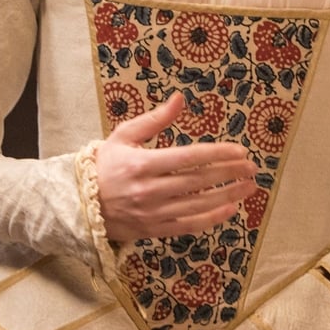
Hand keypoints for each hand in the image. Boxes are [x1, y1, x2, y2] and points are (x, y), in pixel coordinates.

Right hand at [95, 95, 256, 242]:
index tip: (240, 150)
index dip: (218, 154)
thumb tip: (180, 99)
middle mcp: (149, 190)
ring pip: (198, 205)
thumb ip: (155, 119)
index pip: (189, 158)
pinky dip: (212, 218)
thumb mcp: (124, 136)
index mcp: (142, 164)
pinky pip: (188, 226)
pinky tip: (231, 209)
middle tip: (252, 167)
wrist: (78, 202)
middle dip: (230, 173)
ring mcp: (152, 213)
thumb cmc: (105, 165)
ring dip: (228, 195)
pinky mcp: (154, 230)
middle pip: (199, 181)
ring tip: (249, 186)